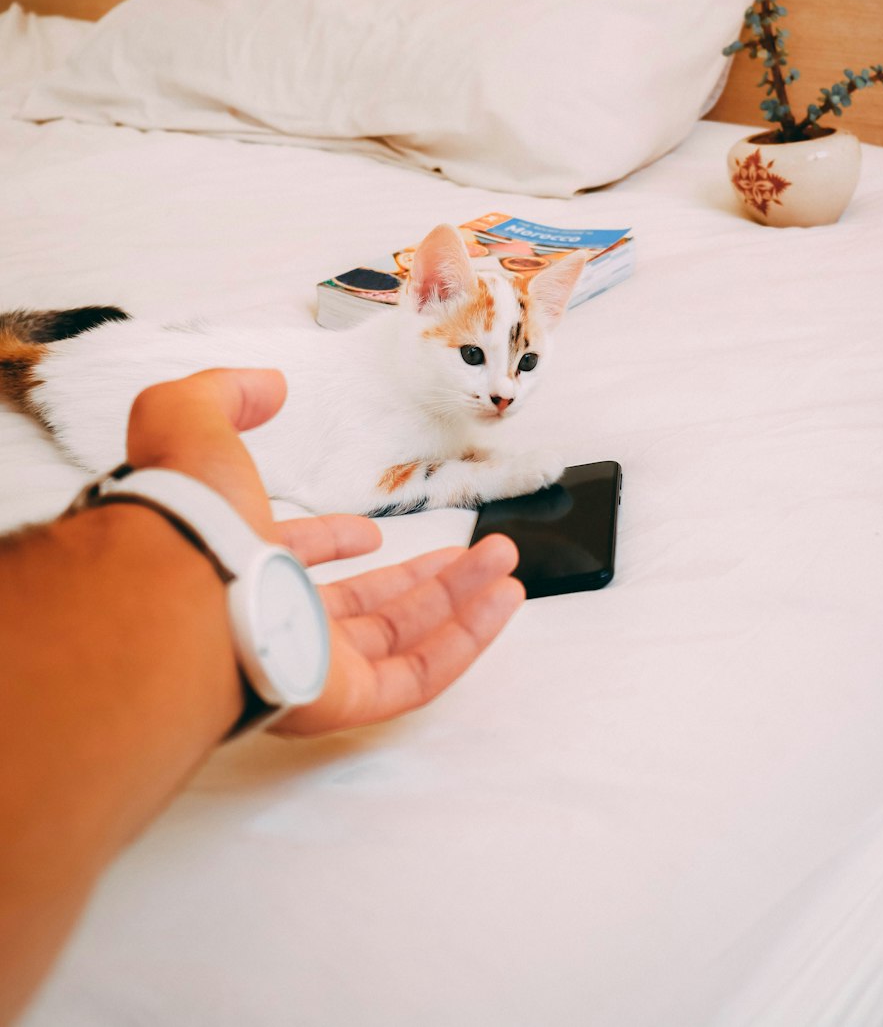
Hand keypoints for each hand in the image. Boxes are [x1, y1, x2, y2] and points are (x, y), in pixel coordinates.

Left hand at [125, 368, 524, 735]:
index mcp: (238, 561)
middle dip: (422, 578)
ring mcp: (308, 660)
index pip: (293, 562)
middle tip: (470, 551)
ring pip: (401, 638)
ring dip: (459, 600)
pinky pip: (418, 675)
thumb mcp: (188, 420)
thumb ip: (224, 392)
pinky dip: (467, 639)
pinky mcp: (339, 697)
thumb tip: (266, 385)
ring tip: (504, 565)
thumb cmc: (181, 509)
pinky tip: (502, 599)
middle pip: (362, 606)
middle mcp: (273, 615)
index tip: (370, 535)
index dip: (331, 543)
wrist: (177, 584)